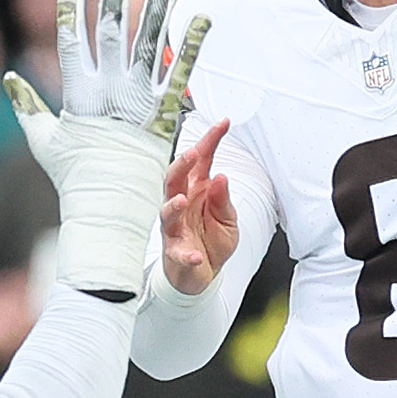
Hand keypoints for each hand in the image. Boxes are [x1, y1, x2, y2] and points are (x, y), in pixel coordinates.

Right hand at [4, 0, 209, 297]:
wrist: (105, 212)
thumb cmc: (72, 179)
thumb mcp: (44, 140)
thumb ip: (29, 107)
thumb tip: (9, 79)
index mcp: (80, 96)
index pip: (73, 44)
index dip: (72, 12)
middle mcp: (110, 94)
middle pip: (113, 35)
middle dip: (115, 0)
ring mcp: (139, 104)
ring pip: (150, 48)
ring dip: (158, 13)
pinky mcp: (166, 117)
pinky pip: (182, 76)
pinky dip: (194, 48)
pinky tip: (204, 21)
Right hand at [161, 119, 238, 294]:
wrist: (204, 274)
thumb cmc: (212, 241)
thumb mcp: (228, 218)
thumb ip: (224, 199)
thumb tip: (221, 177)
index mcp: (198, 191)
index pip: (202, 161)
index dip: (211, 141)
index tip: (223, 124)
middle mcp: (183, 204)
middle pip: (175, 179)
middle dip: (182, 165)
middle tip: (193, 153)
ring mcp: (176, 228)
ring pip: (168, 212)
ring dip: (173, 205)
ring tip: (182, 201)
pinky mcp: (176, 252)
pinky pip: (178, 252)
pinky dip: (186, 254)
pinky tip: (196, 255)